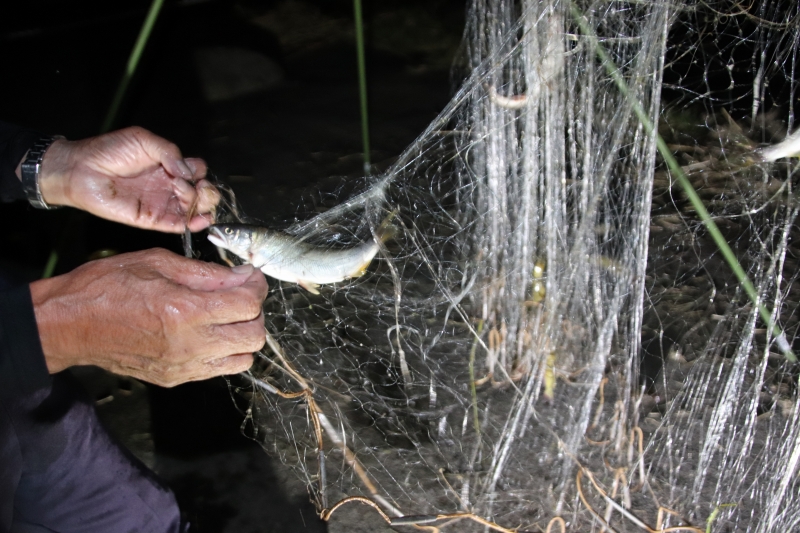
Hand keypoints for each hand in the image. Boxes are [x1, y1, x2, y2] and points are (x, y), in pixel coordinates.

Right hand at [29, 249, 268, 386]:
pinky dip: (225, 351)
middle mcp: (189, 344)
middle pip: (254, 336)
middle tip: (239, 294)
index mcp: (184, 311)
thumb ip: (205, 272)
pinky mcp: (176, 378)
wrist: (68, 325)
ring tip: (225, 316)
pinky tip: (208, 332)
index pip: (248, 304)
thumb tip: (241, 275)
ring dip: (243, 334)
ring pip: (244, 358)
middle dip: (255, 311)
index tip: (250, 276)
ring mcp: (184, 366)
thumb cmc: (105, 287)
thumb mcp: (156, 263)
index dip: (256, 286)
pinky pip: (220, 370)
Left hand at [33, 127, 219, 232]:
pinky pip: (177, 225)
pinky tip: (199, 220)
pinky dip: (193, 225)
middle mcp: (168, 186)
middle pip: (201, 193)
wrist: (83, 170)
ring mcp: (161, 203)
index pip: (197, 172)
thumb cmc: (109, 151)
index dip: (199, 172)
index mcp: (168, 166)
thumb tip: (188, 172)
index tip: (189, 171)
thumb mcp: (144, 140)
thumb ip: (170, 152)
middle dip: (207, 192)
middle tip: (195, 188)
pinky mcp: (152, 219)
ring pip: (193, 210)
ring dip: (201, 206)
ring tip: (189, 198)